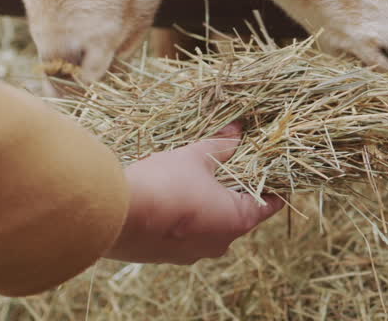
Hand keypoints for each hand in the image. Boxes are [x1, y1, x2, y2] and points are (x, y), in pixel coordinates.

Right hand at [104, 122, 284, 263]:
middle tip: (230, 163)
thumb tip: (238, 130)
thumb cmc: (165, 184)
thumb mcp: (196, 157)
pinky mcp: (168, 257)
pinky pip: (187, 234)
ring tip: (198, 177)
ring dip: (209, 203)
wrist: (115, 217)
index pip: (271, 204)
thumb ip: (221, 144)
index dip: (272, 183)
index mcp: (238, 220)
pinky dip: (187, 217)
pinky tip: (174, 196)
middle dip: (235, 188)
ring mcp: (193, 254)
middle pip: (240, 213)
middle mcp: (221, 243)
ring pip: (212, 225)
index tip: (269, 167)